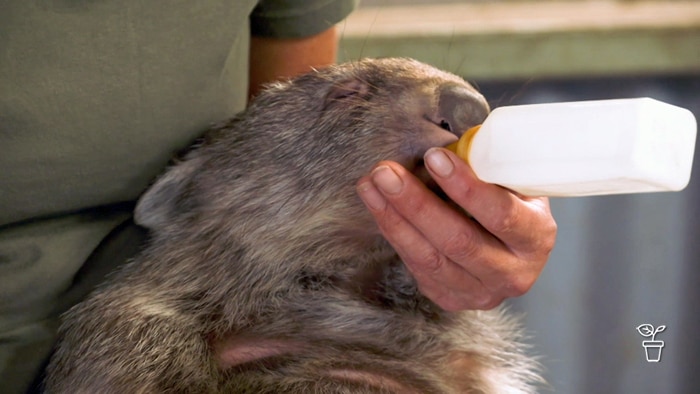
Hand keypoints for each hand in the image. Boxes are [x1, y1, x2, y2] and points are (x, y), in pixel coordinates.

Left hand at [356, 148, 556, 310]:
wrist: (510, 248)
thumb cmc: (509, 202)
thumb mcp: (514, 183)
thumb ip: (488, 168)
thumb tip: (443, 144)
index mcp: (536, 237)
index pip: (501, 215)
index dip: (466, 187)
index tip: (434, 157)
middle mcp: (512, 273)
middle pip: (458, 241)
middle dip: (416, 204)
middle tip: (385, 172)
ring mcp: (481, 292)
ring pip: (429, 258)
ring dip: (394, 218)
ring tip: (371, 185)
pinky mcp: (451, 298)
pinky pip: (416, 267)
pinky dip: (393, 233)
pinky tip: (377, 205)